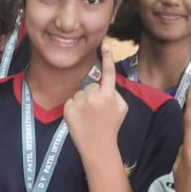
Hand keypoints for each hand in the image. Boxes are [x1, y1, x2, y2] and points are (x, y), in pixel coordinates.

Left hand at [64, 42, 127, 156]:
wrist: (98, 147)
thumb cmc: (111, 126)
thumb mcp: (122, 108)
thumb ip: (115, 93)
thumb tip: (107, 85)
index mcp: (109, 95)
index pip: (108, 72)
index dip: (107, 57)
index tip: (105, 44)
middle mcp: (94, 97)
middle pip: (91, 86)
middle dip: (93, 95)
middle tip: (97, 112)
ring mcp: (80, 103)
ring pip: (80, 93)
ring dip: (83, 102)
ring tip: (88, 117)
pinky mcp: (69, 109)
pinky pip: (71, 101)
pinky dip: (74, 108)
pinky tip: (80, 119)